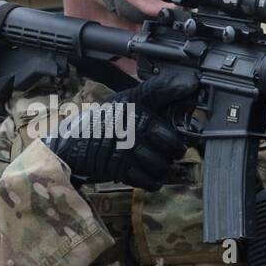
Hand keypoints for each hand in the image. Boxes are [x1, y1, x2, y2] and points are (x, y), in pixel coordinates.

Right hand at [46, 70, 196, 190]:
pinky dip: (151, 181)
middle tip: (169, 149)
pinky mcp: (119, 167)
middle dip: (174, 150)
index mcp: (132, 103)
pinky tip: (147, 174)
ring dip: (163, 168)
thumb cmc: (104, 124)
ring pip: (163, 165)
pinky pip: (148, 180)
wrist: (72, 147)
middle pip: (173, 142)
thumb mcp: (125, 102)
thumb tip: (191, 84)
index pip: (160, 90)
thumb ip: (157, 94)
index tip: (193, 84)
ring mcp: (125, 146)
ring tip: (155, 162)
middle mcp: (131, 122)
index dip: (180, 87)